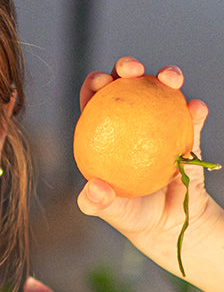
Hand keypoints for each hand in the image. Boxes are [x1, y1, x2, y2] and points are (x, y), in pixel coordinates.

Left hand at [77, 56, 216, 270]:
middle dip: (127, 68)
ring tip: (170, 77)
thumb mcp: (111, 211)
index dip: (94, 85)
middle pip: (128, 87)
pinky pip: (193, 118)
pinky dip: (195, 111)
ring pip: (163, 92)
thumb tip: (94, 187)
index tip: (99, 80)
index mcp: (106, 133)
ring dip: (167, 77)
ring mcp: (161, 125)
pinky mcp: (188, 134)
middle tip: (131, 69)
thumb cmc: (133, 215)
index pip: (95, 103)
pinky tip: (197, 108)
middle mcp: (132, 123)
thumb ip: (97, 202)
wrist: (172, 223)